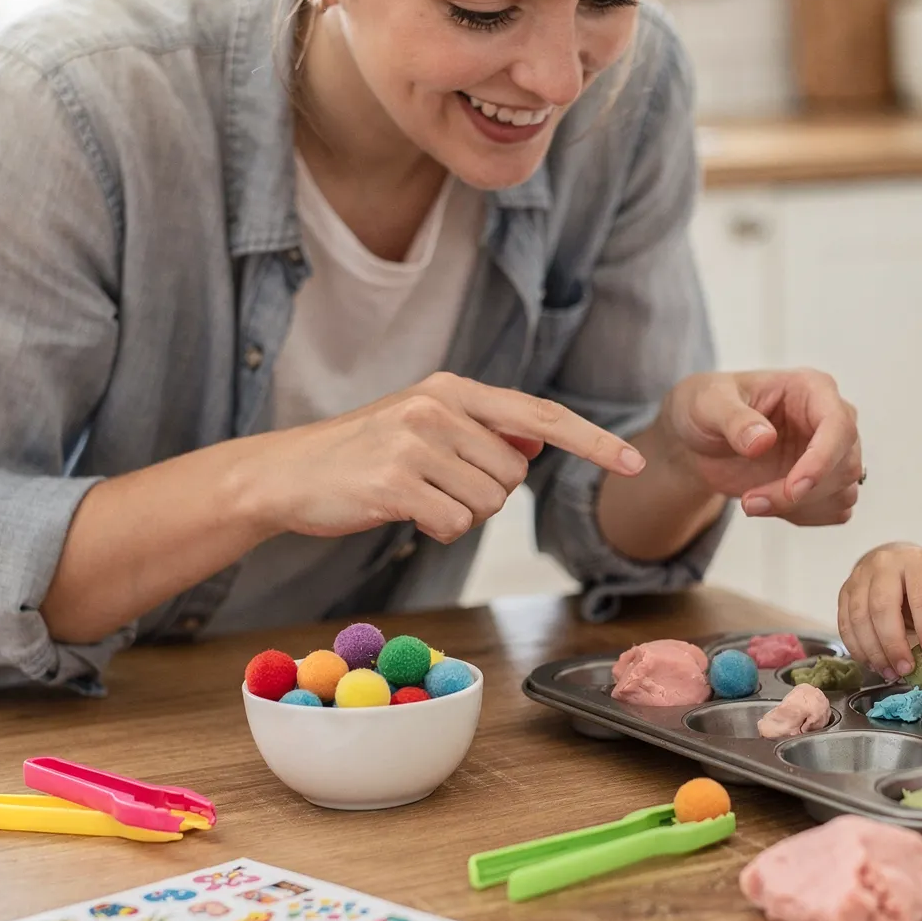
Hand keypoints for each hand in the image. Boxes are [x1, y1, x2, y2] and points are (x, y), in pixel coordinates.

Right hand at [241, 372, 643, 542]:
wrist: (287, 475)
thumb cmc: (362, 455)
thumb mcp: (423, 425)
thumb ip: (482, 430)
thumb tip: (536, 442)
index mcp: (452, 390)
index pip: (541, 415)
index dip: (592, 440)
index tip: (634, 461)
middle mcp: (438, 407)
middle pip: (514, 476)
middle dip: (486, 494)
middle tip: (436, 485)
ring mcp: (415, 442)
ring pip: (487, 504)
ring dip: (459, 514)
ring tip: (415, 496)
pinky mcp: (395, 482)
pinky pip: (454, 524)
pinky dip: (437, 530)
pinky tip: (403, 513)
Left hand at [656, 369, 860, 524]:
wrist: (701, 438)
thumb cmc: (708, 406)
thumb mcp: (709, 403)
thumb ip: (734, 418)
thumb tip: (764, 440)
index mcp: (812, 388)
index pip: (839, 425)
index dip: (821, 460)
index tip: (792, 489)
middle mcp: (830, 420)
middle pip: (844, 465)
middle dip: (799, 493)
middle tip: (751, 502)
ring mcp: (832, 453)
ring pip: (843, 492)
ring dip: (798, 508)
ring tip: (752, 503)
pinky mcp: (826, 482)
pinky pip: (835, 510)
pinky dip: (804, 516)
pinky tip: (770, 504)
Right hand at [837, 543, 921, 680]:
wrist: (898, 560)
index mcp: (916, 562)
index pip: (921, 598)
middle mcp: (884, 564)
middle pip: (882, 607)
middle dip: (894, 644)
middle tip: (906, 669)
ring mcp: (859, 576)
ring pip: (859, 618)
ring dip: (874, 651)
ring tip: (890, 673)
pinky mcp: (844, 591)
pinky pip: (845, 624)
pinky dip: (858, 649)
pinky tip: (873, 664)